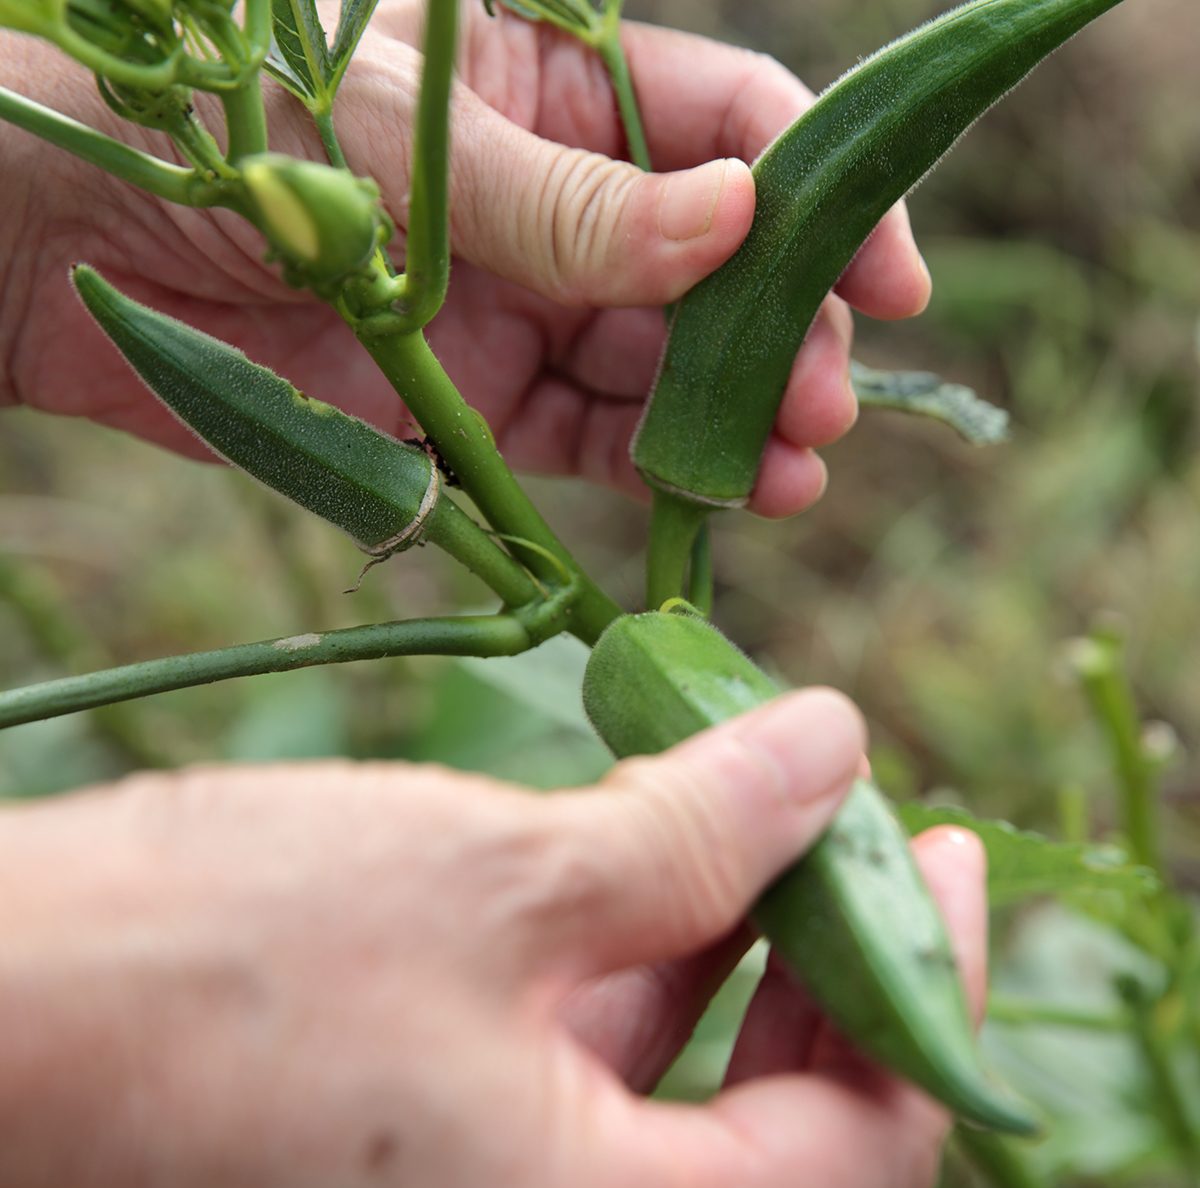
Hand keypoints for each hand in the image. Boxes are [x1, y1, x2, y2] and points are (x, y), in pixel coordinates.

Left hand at [0, 3, 928, 515]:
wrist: (53, 231)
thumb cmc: (218, 122)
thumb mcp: (407, 137)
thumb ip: (571, 199)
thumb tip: (734, 223)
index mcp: (551, 86)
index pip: (728, 124)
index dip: (818, 199)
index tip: (885, 279)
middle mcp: (554, 202)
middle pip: (713, 268)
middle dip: (785, 335)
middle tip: (828, 404)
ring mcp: (516, 309)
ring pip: (660, 368)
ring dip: (736, 419)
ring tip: (802, 470)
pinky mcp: (468, 409)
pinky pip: (584, 442)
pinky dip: (652, 472)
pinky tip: (723, 497)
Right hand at [0, 689, 982, 1187]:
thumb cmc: (218, 965)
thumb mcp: (496, 879)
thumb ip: (696, 834)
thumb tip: (834, 753)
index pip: (865, 1146)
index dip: (924, 983)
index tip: (939, 847)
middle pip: (785, 1132)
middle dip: (835, 965)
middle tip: (860, 825)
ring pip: (681, 1099)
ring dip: (737, 952)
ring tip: (762, 815)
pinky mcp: (429, 1151)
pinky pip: (586, 1079)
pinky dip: (638, 969)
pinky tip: (645, 861)